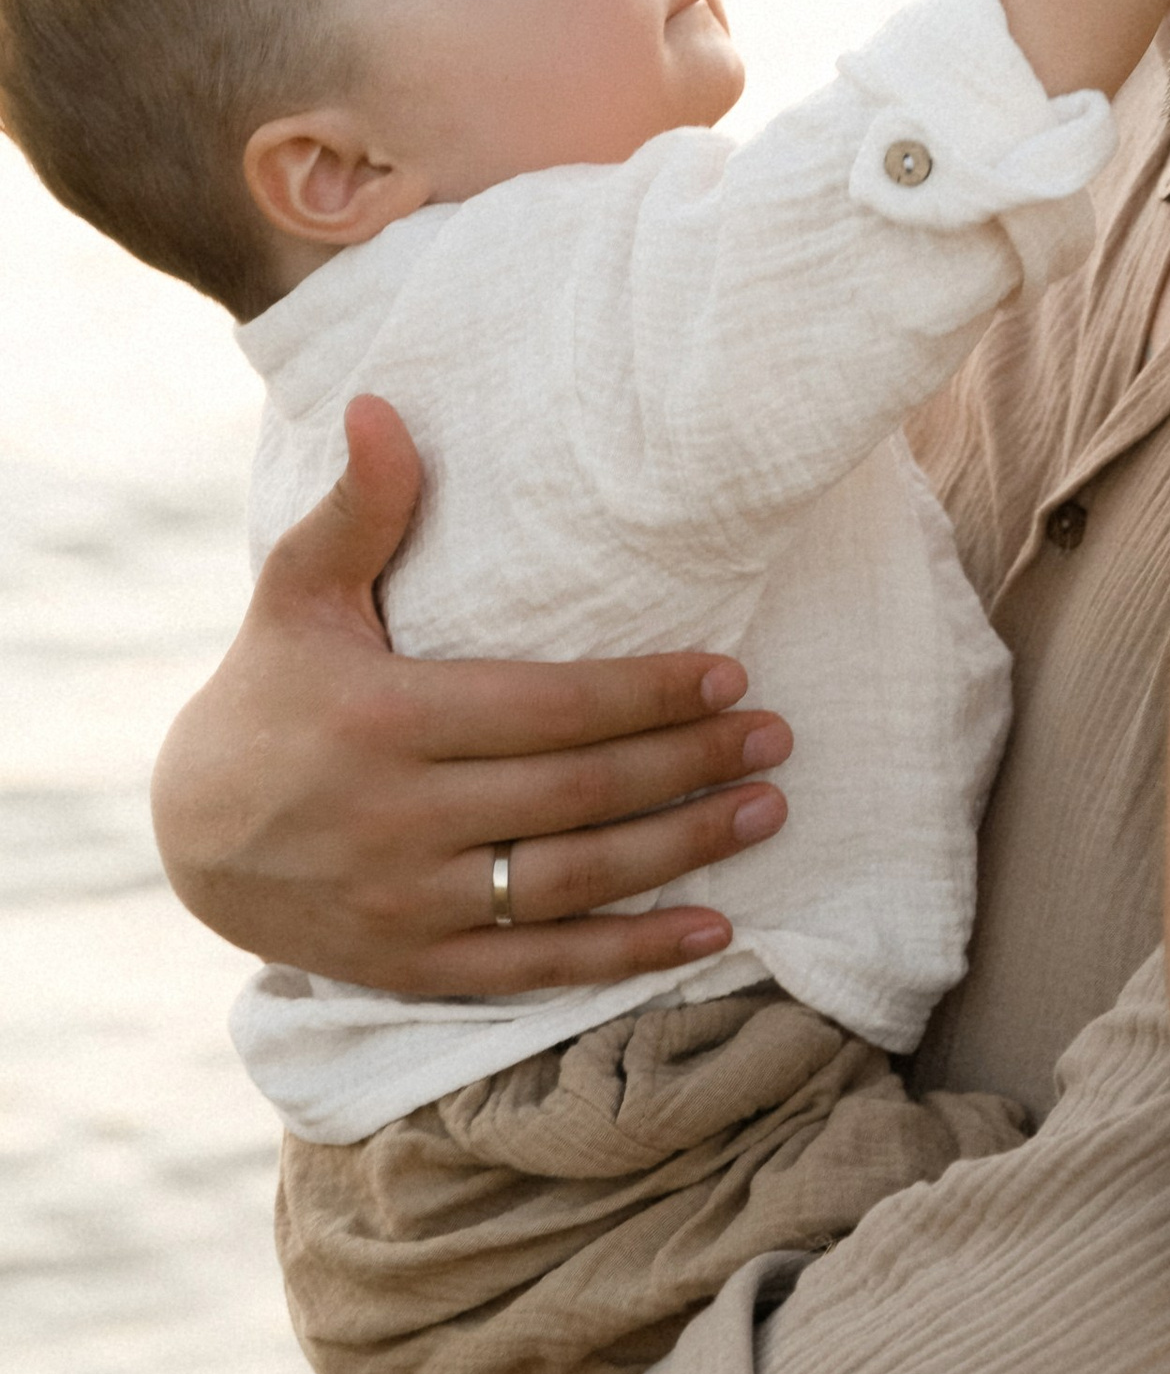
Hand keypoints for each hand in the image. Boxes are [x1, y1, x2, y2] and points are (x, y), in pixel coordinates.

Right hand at [150, 394, 794, 993]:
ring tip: (766, 810)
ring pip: (575, 880)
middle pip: (579, 792)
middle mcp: (398, 819)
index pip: (548, 707)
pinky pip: (542, 968)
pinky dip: (633, 954)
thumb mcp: (297, 594)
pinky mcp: (416, 968)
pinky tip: (714, 927)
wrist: (188, 838)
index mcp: (383, 719)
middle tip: (778, 738)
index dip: (648, 694)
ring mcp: (408, 904)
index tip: (731, 674)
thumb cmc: (272, 693)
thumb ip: (358, 510)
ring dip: (684, 849)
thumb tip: (381, 406)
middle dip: (691, 763)